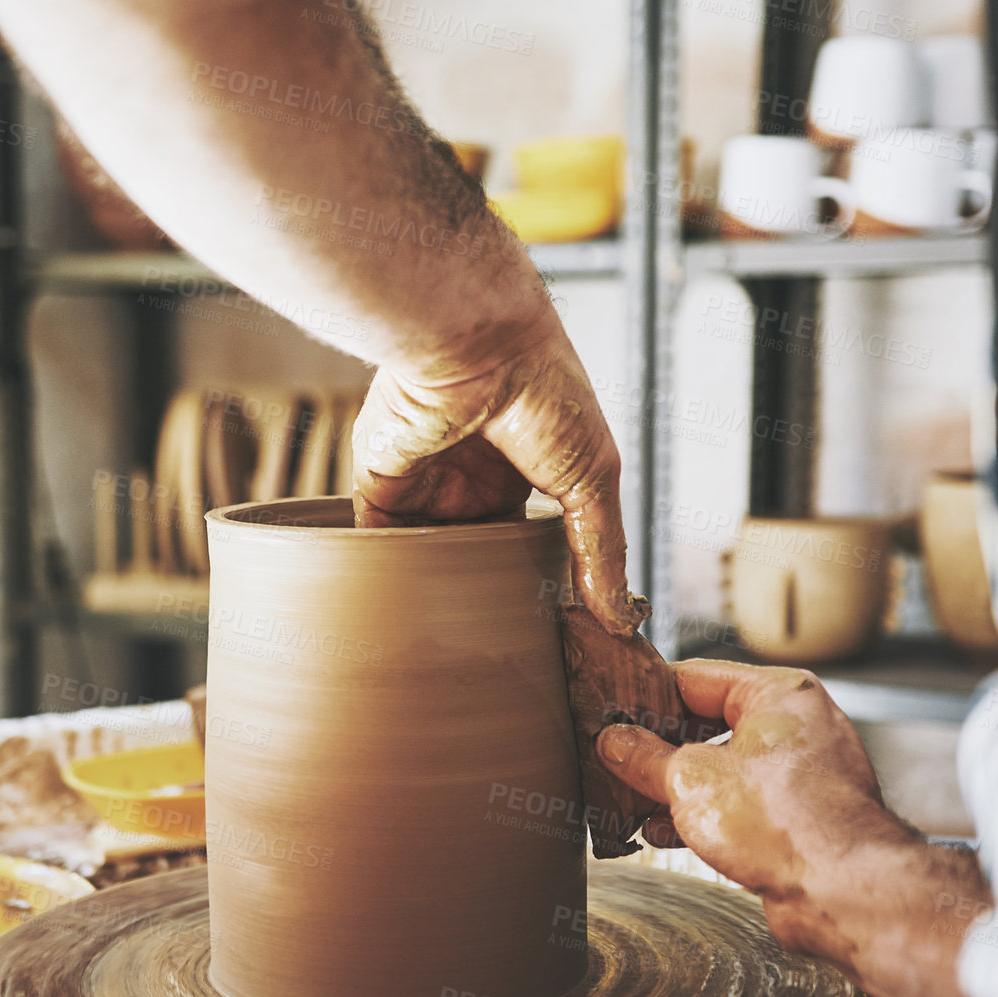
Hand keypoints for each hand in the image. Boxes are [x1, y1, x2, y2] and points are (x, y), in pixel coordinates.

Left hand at [353, 308, 642, 636]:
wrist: (476, 348)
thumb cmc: (544, 393)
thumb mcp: (593, 475)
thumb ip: (602, 548)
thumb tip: (621, 617)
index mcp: (525, 473)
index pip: (530, 541)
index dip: (538, 581)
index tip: (549, 631)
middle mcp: (473, 479)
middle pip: (474, 554)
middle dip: (483, 596)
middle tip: (499, 648)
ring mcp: (427, 482)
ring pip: (425, 554)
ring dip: (433, 590)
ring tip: (451, 645)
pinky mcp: (382, 484)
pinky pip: (377, 540)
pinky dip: (384, 573)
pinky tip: (399, 609)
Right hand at [595, 660, 912, 955]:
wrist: (843, 893)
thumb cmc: (787, 823)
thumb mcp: (690, 781)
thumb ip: (644, 757)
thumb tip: (614, 741)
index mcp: (779, 693)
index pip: (694, 678)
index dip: (647, 697)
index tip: (612, 714)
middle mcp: (797, 725)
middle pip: (708, 724)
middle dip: (659, 749)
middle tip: (616, 760)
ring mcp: (801, 772)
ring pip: (722, 767)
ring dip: (675, 786)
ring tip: (631, 801)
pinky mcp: (800, 815)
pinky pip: (740, 801)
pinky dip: (702, 812)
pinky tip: (663, 831)